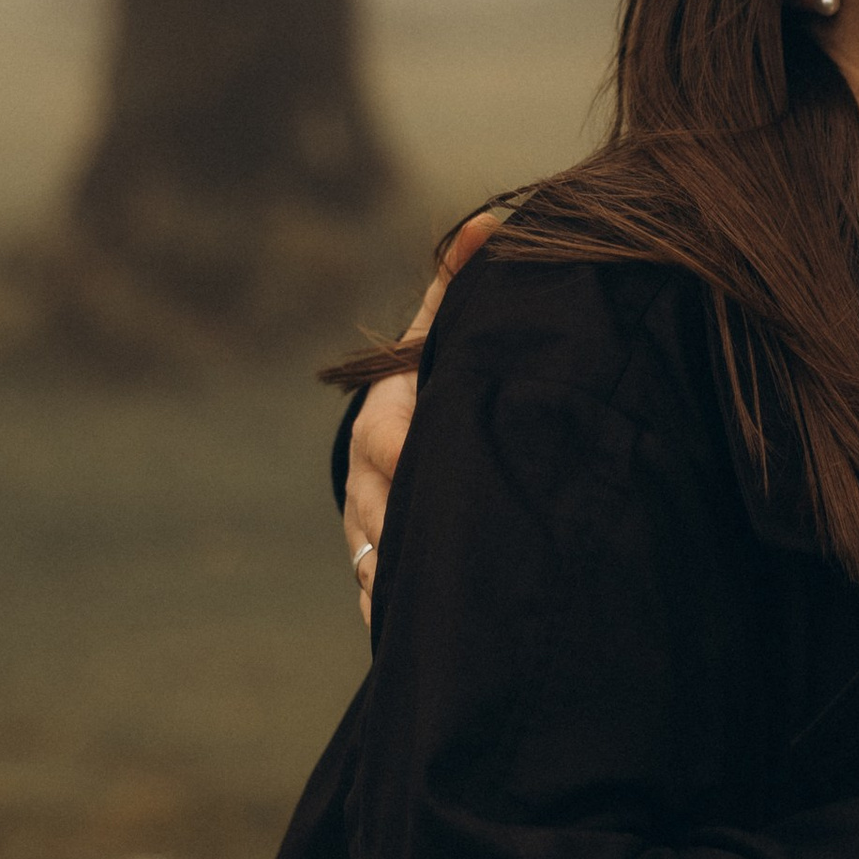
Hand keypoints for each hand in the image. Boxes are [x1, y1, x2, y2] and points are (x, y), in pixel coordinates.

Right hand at [343, 211, 497, 622]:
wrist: (408, 440)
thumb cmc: (442, 378)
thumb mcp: (449, 336)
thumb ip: (463, 287)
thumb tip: (491, 223)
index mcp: (387, 420)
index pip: (389, 440)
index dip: (412, 455)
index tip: (438, 466)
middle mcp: (371, 480)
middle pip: (381, 508)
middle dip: (418, 528)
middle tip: (472, 546)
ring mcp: (368, 531)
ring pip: (377, 559)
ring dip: (410, 579)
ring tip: (459, 602)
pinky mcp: (377, 575)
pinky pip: (382, 602)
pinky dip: (400, 618)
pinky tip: (432, 635)